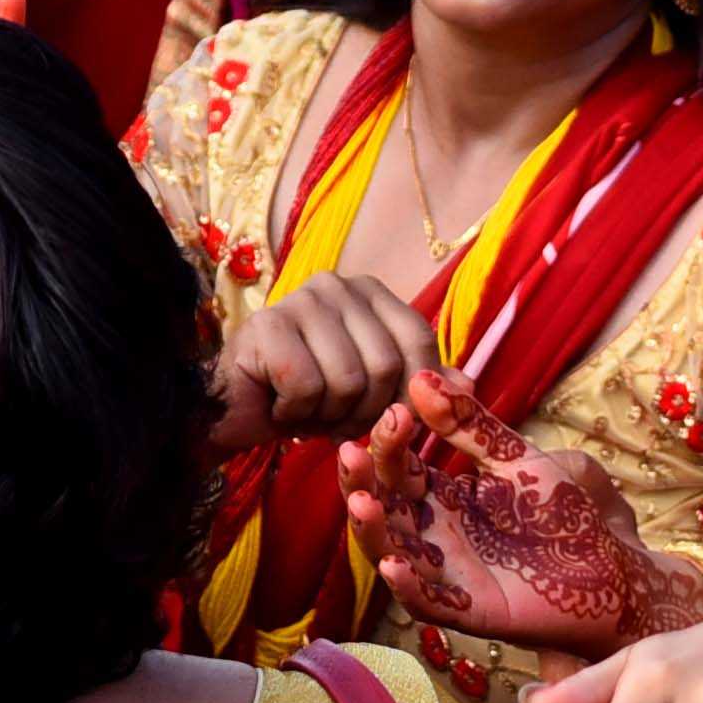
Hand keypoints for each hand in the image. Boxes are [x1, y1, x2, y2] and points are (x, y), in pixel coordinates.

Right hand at [206, 268, 439, 458]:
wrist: (234, 413)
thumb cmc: (307, 400)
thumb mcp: (375, 394)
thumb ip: (420, 386)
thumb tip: (468, 388)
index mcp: (369, 292)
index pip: (419, 340)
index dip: (409, 392)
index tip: (382, 415)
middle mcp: (336, 284)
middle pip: (387, 364)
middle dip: (363, 411)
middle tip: (334, 418)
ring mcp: (298, 300)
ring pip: (348, 379)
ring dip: (328, 416)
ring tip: (306, 412)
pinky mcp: (265, 325)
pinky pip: (307, 386)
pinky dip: (295, 413)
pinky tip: (278, 406)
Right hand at [344, 365, 695, 653]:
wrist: (615, 569)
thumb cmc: (565, 515)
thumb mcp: (517, 460)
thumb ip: (471, 426)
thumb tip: (419, 377)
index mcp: (441, 498)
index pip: (397, 467)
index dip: (388, 441)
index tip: (396, 412)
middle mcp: (434, 535)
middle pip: (381, 509)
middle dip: (360, 482)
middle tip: (351, 453)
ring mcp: (448, 574)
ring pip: (392, 552)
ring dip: (371, 530)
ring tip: (363, 502)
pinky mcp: (471, 610)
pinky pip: (428, 602)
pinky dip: (407, 586)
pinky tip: (394, 563)